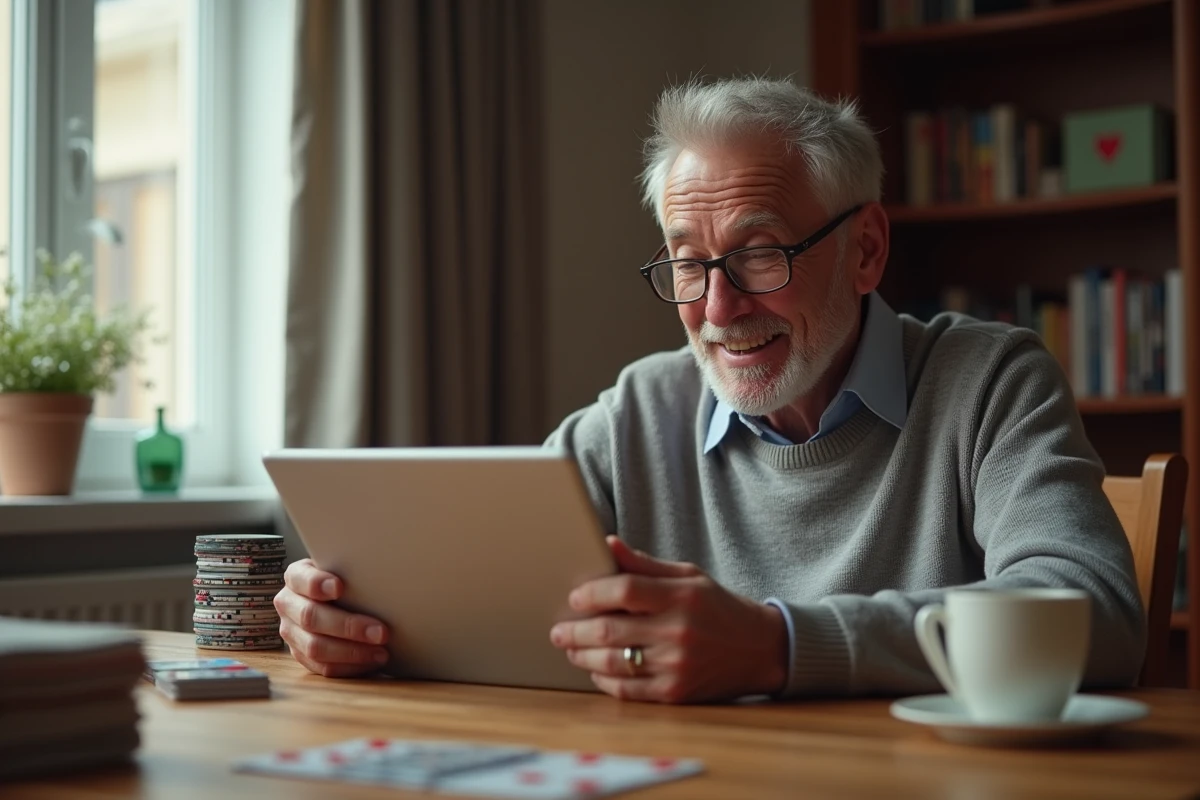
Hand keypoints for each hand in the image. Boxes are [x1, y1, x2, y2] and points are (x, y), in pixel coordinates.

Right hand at [274, 558, 389, 677]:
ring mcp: (291, 632)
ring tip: (381, 652)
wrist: (332, 599)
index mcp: (295, 577)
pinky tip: (370, 662)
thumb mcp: (344, 569)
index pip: (300, 579)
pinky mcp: (300, 655)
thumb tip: (384, 574)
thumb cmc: (345, 580)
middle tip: (381, 632)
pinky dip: (349, 667)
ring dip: (352, 652)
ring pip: (315, 648)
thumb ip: (352, 572)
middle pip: (311, 617)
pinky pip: (322, 668)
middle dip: (349, 626)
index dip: (317, 584)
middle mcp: (288, 605)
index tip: (339, 587)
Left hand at [549, 536, 787, 702]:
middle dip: (576, 630)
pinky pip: (627, 689)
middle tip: (558, 630)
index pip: (625, 590)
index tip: (574, 597)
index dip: (592, 593)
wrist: (761, 649)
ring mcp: (676, 666)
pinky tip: (595, 671)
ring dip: (583, 656)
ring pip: (613, 662)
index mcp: (681, 596)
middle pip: (611, 629)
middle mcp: (678, 631)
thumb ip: (645, 565)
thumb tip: (608, 544)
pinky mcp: (676, 693)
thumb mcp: (689, 577)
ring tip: (570, 649)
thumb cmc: (719, 607)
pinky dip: (604, 680)